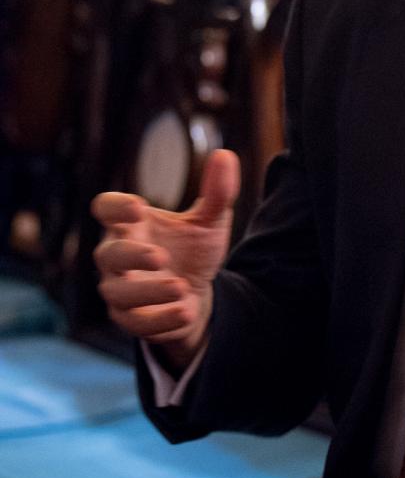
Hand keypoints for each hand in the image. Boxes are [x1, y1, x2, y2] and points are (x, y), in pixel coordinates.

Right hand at [91, 147, 239, 366]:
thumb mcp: (209, 222)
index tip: (138, 208)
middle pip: (107, 254)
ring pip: (118, 293)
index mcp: (130, 225)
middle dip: (131, 256)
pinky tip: (187, 310)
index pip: (105, 208)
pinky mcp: (132, 318)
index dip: (115, 207)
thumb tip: (225, 155)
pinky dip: (162, 318)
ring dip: (149, 291)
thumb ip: (217, 193)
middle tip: (160, 256)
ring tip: (181, 287)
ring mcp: (120, 290)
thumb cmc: (192, 252)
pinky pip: (137, 322)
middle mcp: (116, 257)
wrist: (195, 295)